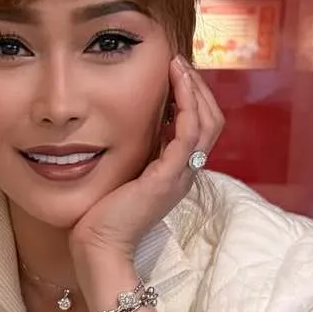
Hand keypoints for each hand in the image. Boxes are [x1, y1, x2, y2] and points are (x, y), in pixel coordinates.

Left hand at [69, 56, 223, 264]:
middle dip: (198, 89)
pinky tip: (175, 85)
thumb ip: (137, 156)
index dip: (193, 99)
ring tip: (177, 66)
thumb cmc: (104, 217)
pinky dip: (186, 105)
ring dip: (194, 90)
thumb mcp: (126, 178)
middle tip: (178, 63)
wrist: (100, 247)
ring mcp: (180, 176)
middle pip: (212, 122)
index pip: (201, 129)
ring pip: (206, 123)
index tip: (175, 75)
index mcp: (178, 174)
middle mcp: (185, 174)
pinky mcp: (168, 177)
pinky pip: (188, 133)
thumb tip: (131, 128)